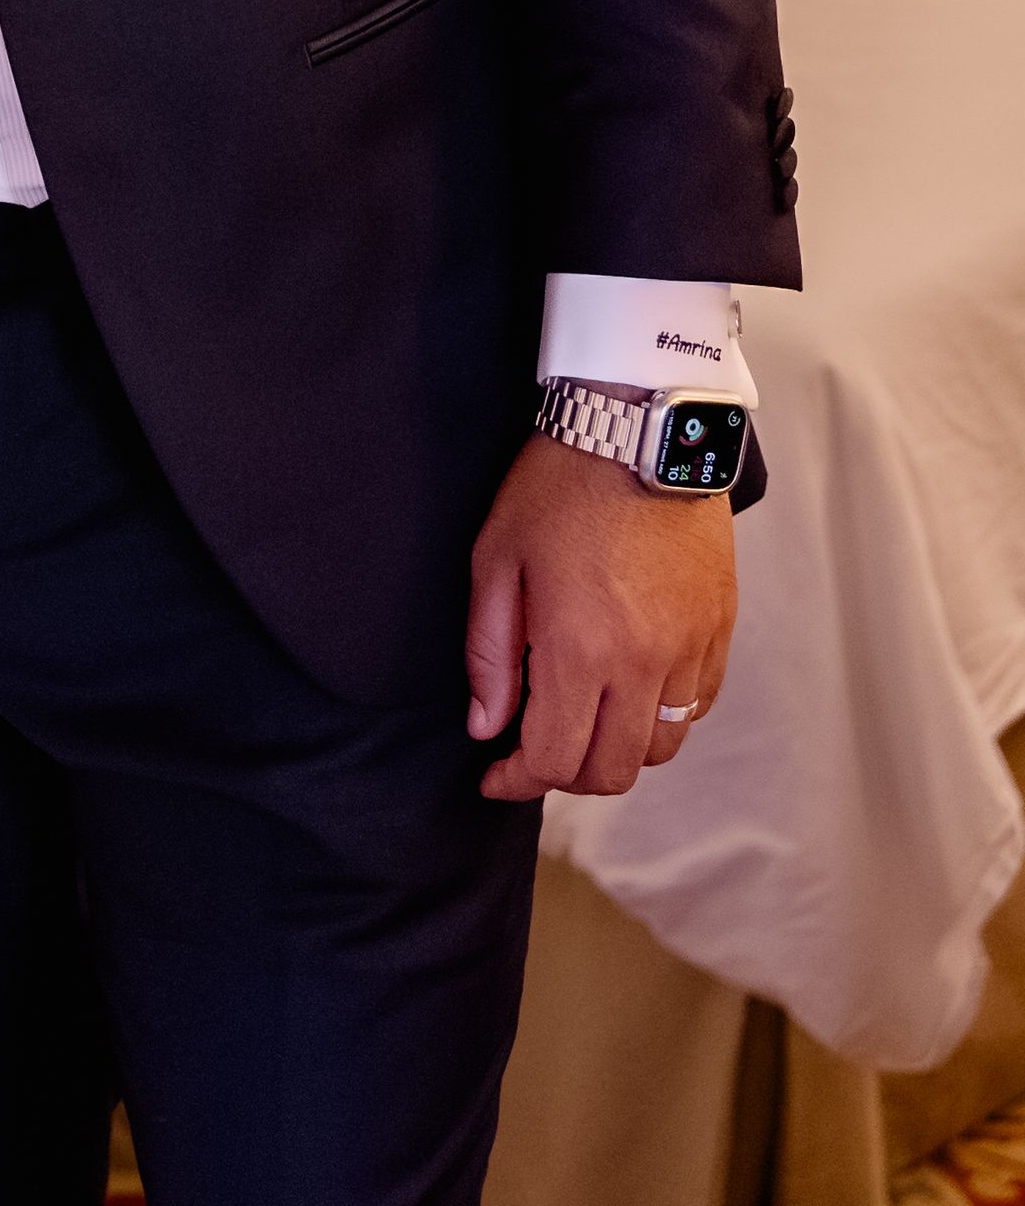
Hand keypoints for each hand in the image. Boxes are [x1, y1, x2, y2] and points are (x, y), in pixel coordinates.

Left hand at [466, 432, 736, 800]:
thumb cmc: (558, 484)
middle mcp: (644, 663)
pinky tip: (631, 688)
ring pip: (661, 747)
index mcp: (582, 650)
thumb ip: (488, 652)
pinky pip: (698, 706)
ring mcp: (691, 648)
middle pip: (613, 771)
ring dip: (617, 750)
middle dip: (565, 776)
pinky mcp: (720, 628)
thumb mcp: (496, 560)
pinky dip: (663, 717)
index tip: (495, 774)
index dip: (517, 780)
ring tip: (583, 718)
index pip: (554, 760)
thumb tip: (486, 724)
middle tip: (535, 749)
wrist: (639, 424)